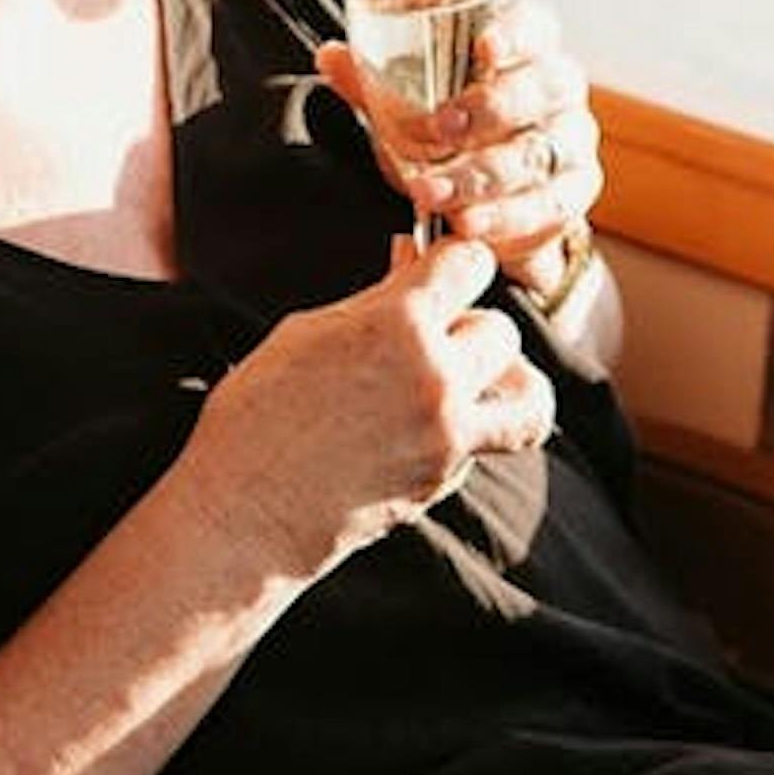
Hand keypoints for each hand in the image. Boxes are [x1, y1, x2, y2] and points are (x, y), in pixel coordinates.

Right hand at [187, 234, 556, 577]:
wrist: (245, 514)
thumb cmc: (256, 417)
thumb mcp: (306, 335)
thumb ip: (373, 301)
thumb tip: (409, 261)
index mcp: (396, 324)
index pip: (470, 263)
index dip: (456, 263)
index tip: (443, 272)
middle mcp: (435, 375)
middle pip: (501, 329)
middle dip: (469, 328)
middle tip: (435, 338)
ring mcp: (446, 433)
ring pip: (528, 392)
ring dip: (506, 382)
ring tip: (473, 383)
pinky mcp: (445, 478)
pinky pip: (493, 441)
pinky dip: (478, 429)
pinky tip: (436, 426)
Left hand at [322, 0, 600, 303]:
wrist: (495, 199)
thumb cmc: (453, 129)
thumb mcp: (412, 102)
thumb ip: (375, 81)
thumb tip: (331, 56)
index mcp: (526, 47)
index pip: (534, 25)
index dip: (514, 32)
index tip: (484, 46)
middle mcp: (558, 88)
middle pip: (545, 87)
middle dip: (491, 109)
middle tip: (441, 128)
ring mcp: (571, 142)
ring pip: (538, 154)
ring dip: (481, 175)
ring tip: (431, 192)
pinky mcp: (571, 195)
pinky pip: (546, 206)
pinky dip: (503, 218)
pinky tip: (467, 224)